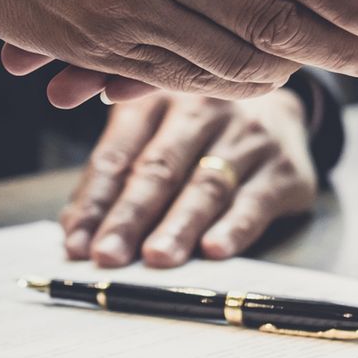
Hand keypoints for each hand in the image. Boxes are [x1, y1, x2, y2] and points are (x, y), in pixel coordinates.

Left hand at [59, 89, 316, 267]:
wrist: (277, 110)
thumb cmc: (196, 129)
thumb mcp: (150, 127)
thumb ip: (112, 169)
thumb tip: (73, 231)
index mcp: (154, 99)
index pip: (118, 155)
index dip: (95, 202)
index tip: (76, 243)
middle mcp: (202, 110)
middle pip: (159, 169)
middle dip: (130, 216)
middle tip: (108, 254)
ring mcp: (246, 137)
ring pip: (205, 187)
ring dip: (178, 226)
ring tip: (156, 258)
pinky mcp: (283, 168)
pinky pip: (255, 200)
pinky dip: (234, 228)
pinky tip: (215, 250)